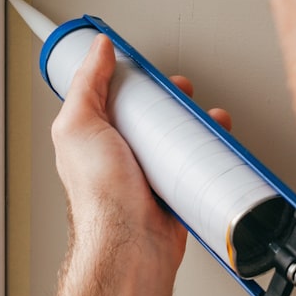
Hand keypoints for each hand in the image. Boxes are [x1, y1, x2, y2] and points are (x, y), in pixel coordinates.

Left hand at [51, 34, 229, 273]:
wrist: (131, 245)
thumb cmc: (100, 198)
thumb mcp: (79, 126)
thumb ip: (86, 85)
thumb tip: (98, 50)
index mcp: (91, 137)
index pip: (110, 96)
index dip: (130, 78)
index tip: (148, 68)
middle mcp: (118, 155)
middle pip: (147, 114)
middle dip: (169, 98)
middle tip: (182, 91)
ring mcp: (147, 174)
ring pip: (174, 138)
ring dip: (194, 123)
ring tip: (207, 116)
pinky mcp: (173, 191)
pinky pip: (193, 165)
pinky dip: (208, 152)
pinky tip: (216, 144)